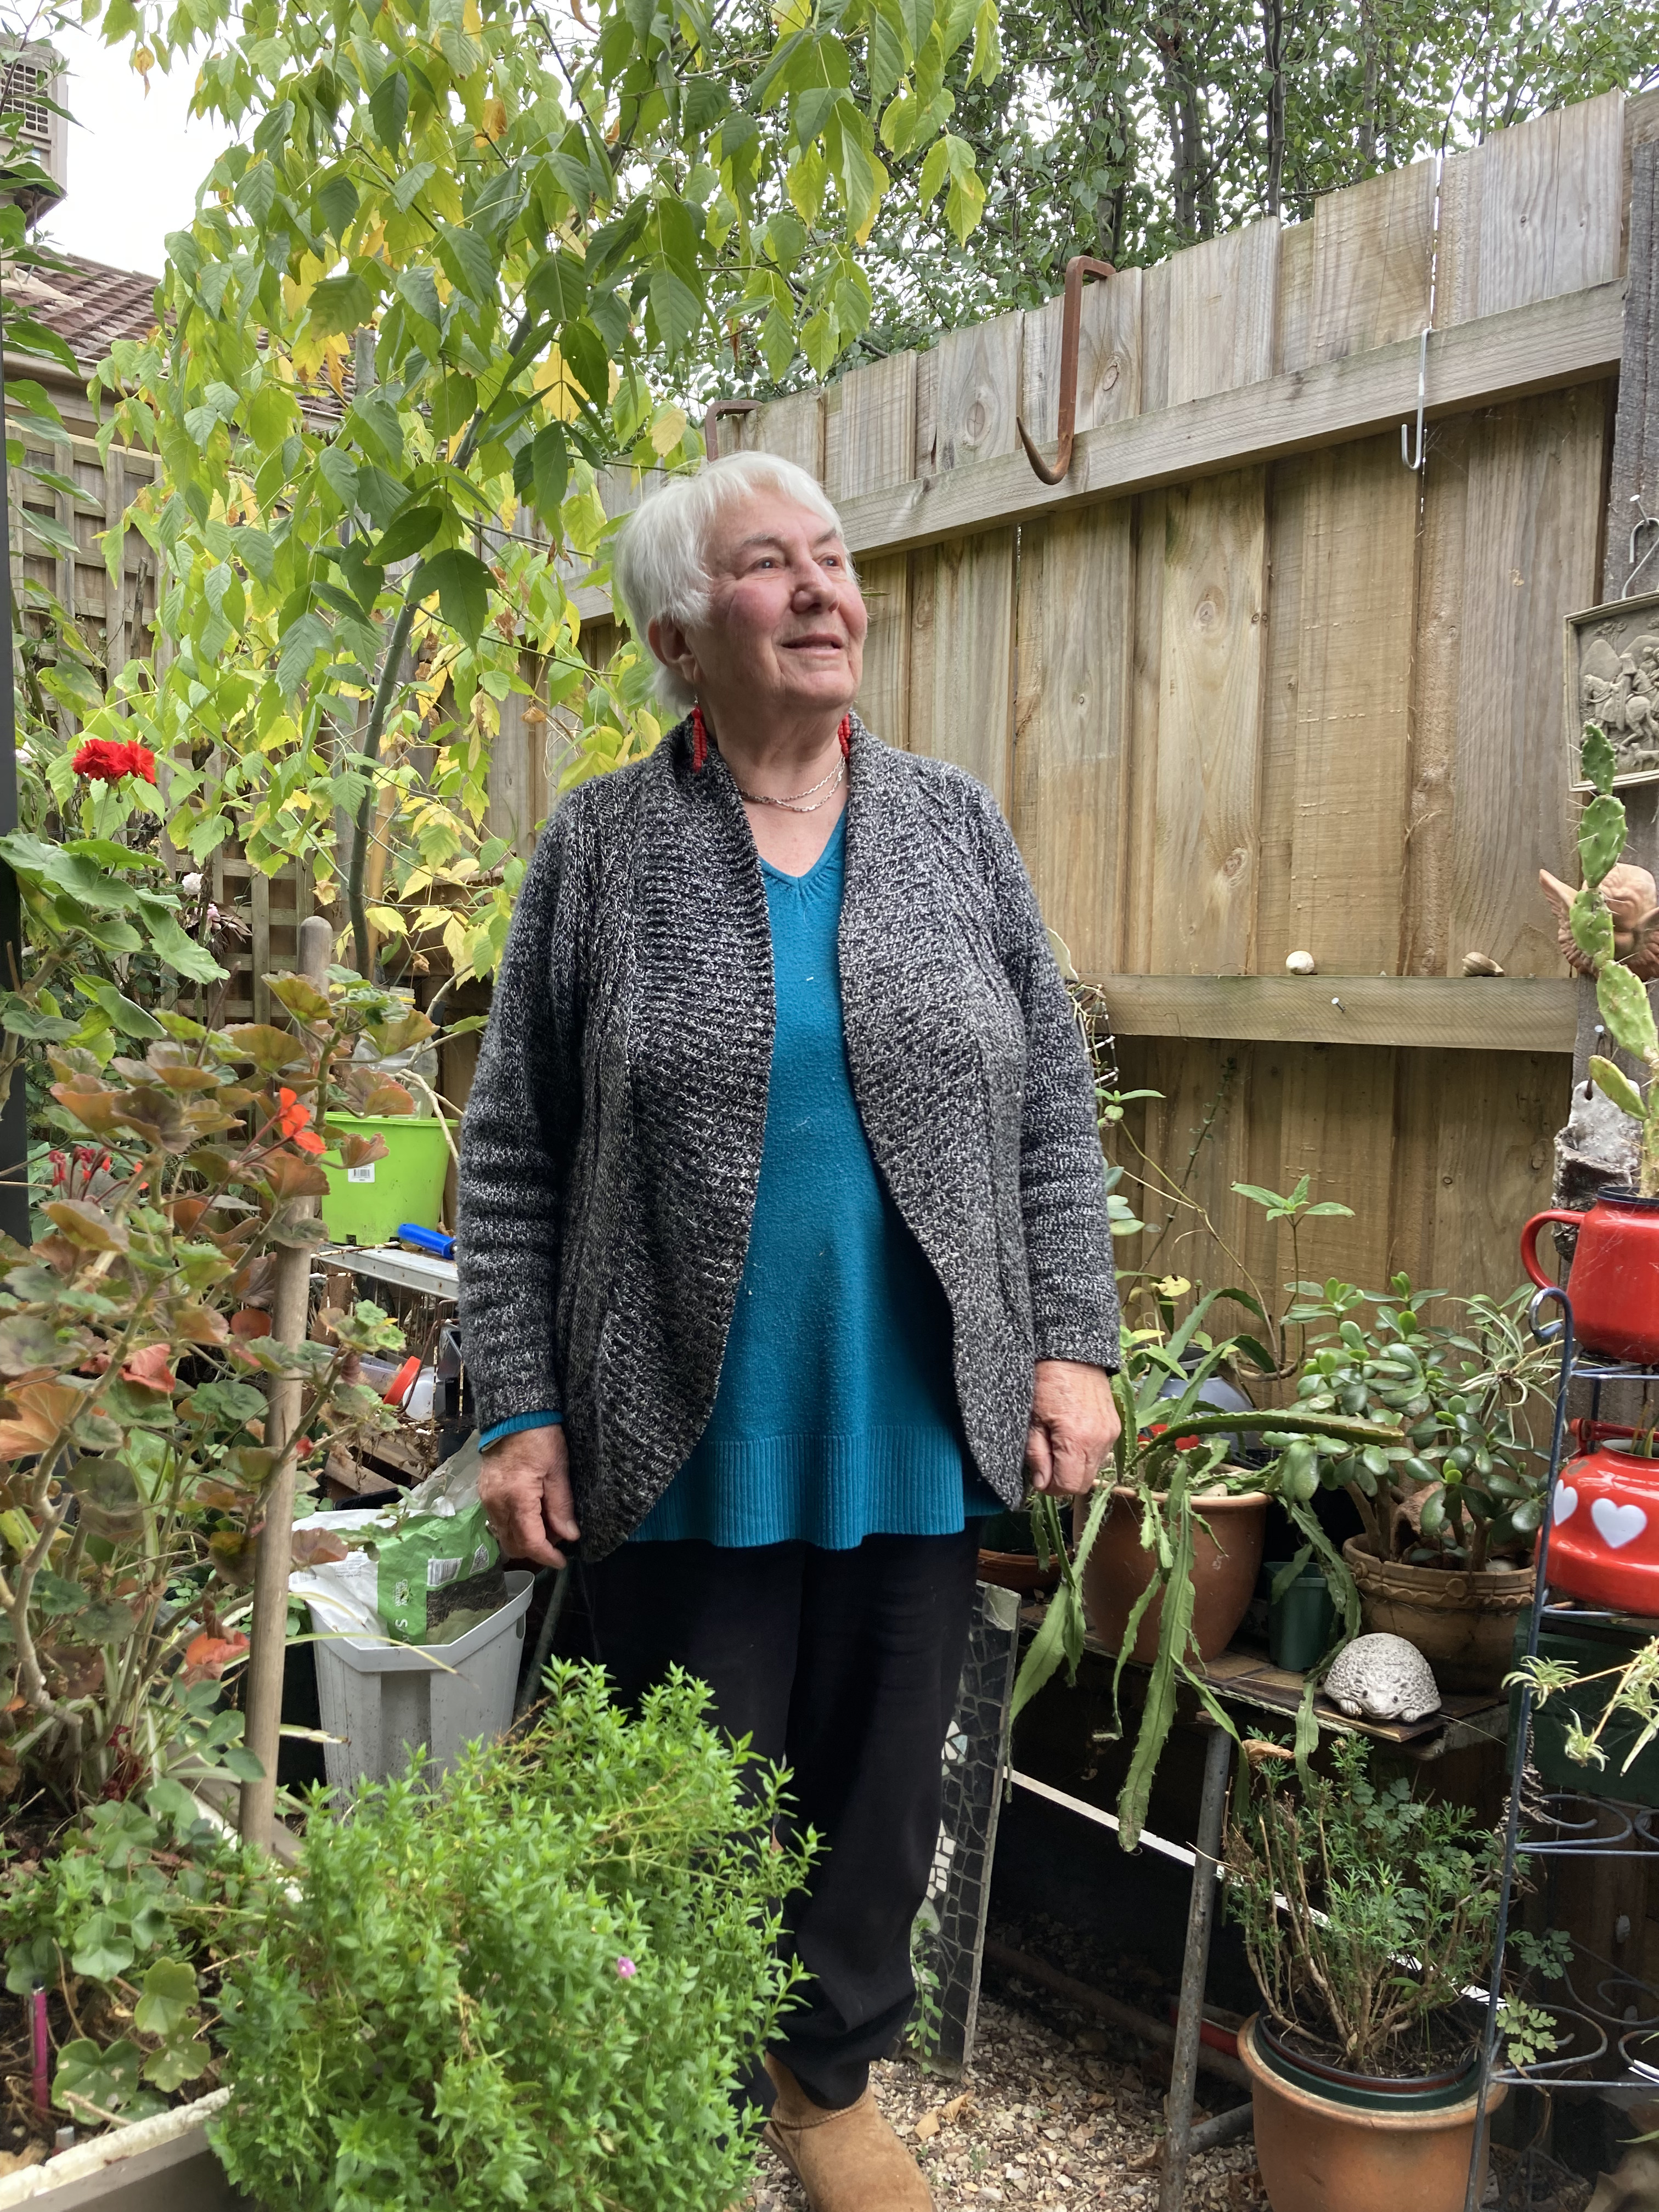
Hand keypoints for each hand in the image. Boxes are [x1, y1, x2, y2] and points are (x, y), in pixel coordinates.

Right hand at [478, 1424, 579, 1568]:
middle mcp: (496, 1503)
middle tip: (558, 1538)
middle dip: (536, 1549)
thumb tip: (570, 1536)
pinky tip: (531, 1513)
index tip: (562, 1561)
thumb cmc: (540, 1437)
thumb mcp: (558, 1470)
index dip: (547, 1556)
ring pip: (503, 1535)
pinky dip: (515, 1526)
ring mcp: (486, 1499)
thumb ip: (561, 1506)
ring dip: (525, 1538)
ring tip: (547, 1523)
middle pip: (513, 1544)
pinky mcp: (484, 1493)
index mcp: (517, 1498)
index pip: (530, 1541)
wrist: (513, 1414)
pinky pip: (497, 1521)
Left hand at [1025, 1360, 1121, 1496]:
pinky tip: (1072, 1437)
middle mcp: (1100, 1441)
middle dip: (1063, 1479)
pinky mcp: (1115, 1427)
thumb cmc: (1046, 1381)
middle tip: (1046, 1463)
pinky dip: (1086, 1454)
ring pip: (1093, 1470)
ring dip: (1075, 1467)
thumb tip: (1042, 1484)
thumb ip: (1037, 1454)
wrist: (1073, 1352)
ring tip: (1058, 1447)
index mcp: (1078, 1441)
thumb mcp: (1032, 1419)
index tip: (1039, 1476)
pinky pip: (1100, 1453)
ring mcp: (1111, 1434)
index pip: (1069, 1486)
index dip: (1051, 1487)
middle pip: (1083, 1483)